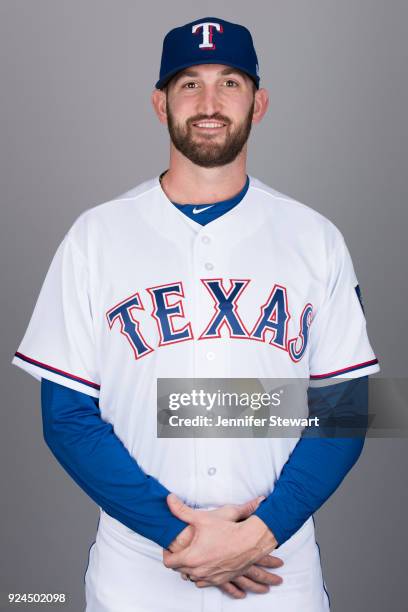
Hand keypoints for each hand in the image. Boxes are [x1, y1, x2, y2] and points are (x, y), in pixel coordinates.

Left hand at [163, 493, 277, 587]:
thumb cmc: (227, 530)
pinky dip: (203, 574)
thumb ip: (182, 510)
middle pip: (179, 570)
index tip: (170, 546)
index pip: (169, 562)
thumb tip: (169, 499)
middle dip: (179, 559)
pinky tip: (206, 563)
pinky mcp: (221, 580)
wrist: (249, 541)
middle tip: (182, 547)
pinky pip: (205, 582)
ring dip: (190, 568)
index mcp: (191, 558)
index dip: (167, 553)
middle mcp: (199, 571)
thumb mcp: (202, 518)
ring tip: (194, 555)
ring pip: (192, 577)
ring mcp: (211, 578)